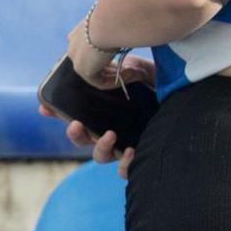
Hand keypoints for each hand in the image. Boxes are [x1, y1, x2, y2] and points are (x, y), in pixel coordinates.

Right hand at [42, 53, 152, 176]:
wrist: (184, 94)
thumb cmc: (158, 83)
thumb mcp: (136, 69)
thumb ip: (117, 66)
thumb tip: (95, 59)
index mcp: (102, 110)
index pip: (73, 113)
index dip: (56, 112)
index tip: (45, 108)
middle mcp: (109, 129)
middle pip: (82, 138)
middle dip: (74, 133)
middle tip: (78, 124)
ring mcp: (123, 145)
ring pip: (100, 156)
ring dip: (99, 147)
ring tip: (109, 135)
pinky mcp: (140, 157)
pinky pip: (125, 171)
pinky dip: (124, 165)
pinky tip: (130, 151)